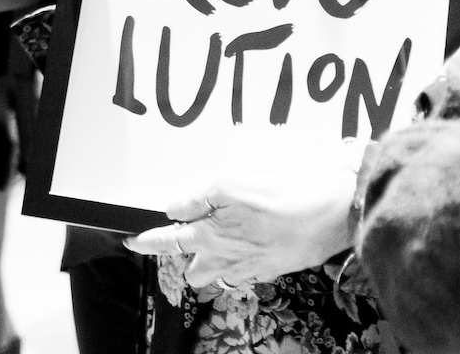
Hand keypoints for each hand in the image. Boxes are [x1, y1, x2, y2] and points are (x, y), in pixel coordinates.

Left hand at [124, 161, 357, 288]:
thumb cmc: (279, 198)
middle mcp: (226, 259)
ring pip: (219, 274)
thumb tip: (174, 209)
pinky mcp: (271, 269)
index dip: (147, 241)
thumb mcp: (230, 185)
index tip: (132, 240)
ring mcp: (249, 268)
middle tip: (191, 234)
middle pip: (193, 269)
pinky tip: (248, 243)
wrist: (326, 216)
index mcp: (209, 238)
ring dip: (212, 262)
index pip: (168, 242)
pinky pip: (244, 273)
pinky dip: (239, 262)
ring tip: (220, 239)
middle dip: (186, 257)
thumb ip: (198, 199)